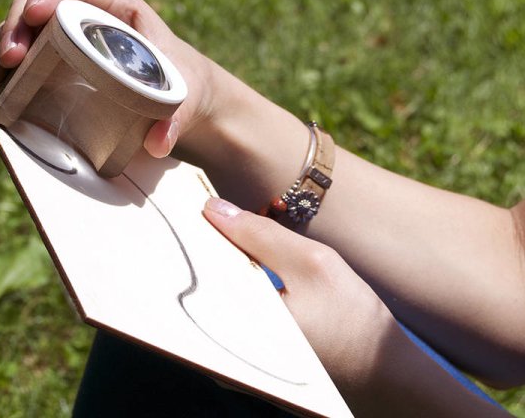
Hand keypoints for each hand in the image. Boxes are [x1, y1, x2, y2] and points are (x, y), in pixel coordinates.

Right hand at [0, 0, 220, 158]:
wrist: (179, 99)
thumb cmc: (182, 85)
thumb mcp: (185, 94)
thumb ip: (176, 115)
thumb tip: (158, 142)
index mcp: (115, 7)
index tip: (38, 14)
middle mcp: (81, 20)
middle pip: (37, 8)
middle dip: (16, 27)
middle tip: (12, 59)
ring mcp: (61, 44)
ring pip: (19, 35)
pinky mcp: (49, 69)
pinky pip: (9, 59)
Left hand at [202, 197, 394, 394]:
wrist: (387, 375)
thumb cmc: (352, 320)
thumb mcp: (310, 263)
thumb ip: (260, 235)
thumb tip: (213, 209)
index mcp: (233, 328)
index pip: (193, 272)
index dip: (194, 234)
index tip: (194, 206)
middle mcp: (227, 348)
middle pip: (202, 284)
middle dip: (211, 247)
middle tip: (218, 214)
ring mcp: (240, 356)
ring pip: (218, 295)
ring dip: (226, 263)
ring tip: (236, 233)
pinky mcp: (254, 355)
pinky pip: (234, 310)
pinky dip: (239, 282)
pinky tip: (251, 262)